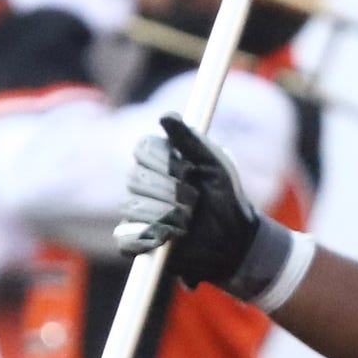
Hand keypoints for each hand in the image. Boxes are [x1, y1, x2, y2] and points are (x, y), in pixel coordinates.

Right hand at [117, 115, 311, 307]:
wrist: (233, 238)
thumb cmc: (226, 196)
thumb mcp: (215, 164)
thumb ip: (191, 140)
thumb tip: (166, 116)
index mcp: (161, 160)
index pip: (142, 148)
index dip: (164, 161)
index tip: (189, 170)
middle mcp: (145, 182)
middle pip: (135, 177)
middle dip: (171, 191)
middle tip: (196, 200)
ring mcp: (138, 211)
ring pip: (132, 206)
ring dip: (167, 215)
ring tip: (189, 221)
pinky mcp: (136, 240)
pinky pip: (124, 237)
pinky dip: (146, 238)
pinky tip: (169, 237)